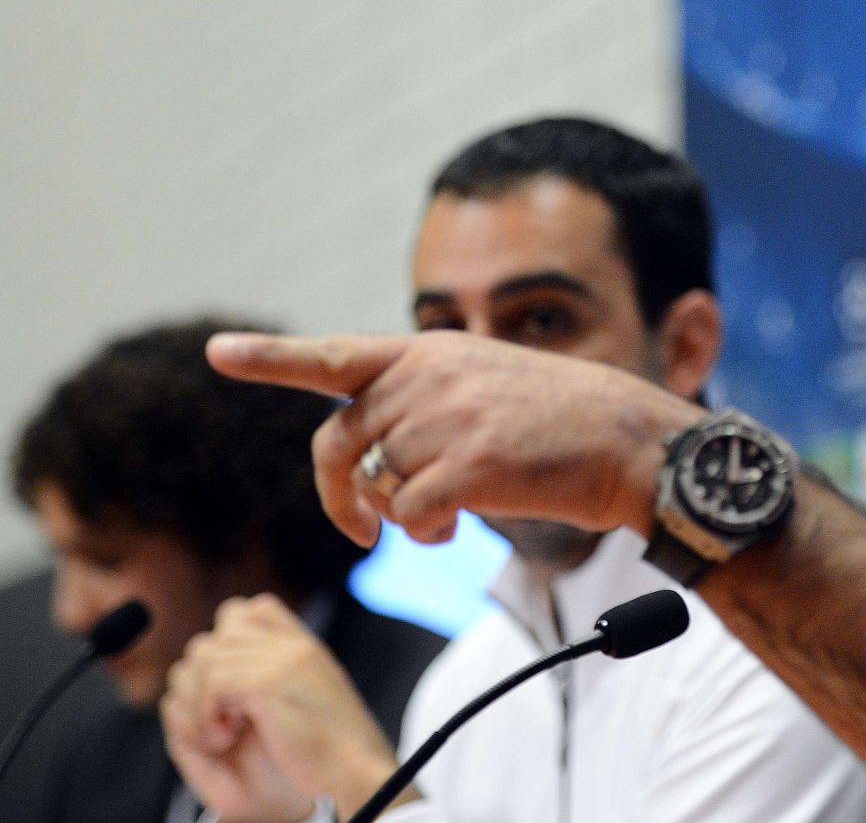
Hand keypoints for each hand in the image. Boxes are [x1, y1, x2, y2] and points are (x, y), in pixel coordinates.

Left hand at [161, 595, 402, 820]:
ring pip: (207, 658)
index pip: (252, 609)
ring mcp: (283, 661)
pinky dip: (206, 716)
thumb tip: (239, 670)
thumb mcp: (312, 697)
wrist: (358, 771)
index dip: (229, 642)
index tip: (233, 689)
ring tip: (222, 734)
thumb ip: (282, 674)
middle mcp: (293, 645)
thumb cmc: (333, 749)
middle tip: (222, 719)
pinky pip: (213, 683)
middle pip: (217, 636)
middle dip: (204, 681)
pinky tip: (224, 739)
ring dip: (200, 702)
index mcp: (304, 646)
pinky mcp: (269, 684)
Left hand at [205, 330, 703, 546]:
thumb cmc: (561, 424)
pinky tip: (452, 529)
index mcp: (431, 352)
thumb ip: (424, 402)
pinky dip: (419, 532)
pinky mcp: (472, 465)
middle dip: (340, 493)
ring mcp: (450, 418)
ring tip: (441, 519)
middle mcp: (431, 377)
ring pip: (375, 484)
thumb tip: (370, 468)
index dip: (271, 358)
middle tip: (359, 529)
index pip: (336, 355)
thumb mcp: (486, 384)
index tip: (218, 352)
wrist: (628, 440)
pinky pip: (407, 513)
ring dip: (396, 517)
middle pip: (341, 442)